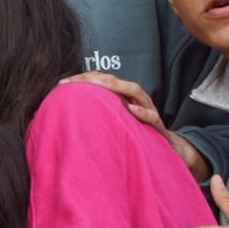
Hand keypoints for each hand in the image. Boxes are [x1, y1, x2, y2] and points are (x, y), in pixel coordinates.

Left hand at [64, 73, 209, 180]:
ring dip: (115, 86)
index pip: (102, 80)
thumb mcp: (114, 122)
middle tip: (71, 82)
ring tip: (97, 85)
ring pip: (133, 90)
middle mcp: (135, 98)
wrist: (166, 149)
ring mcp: (148, 108)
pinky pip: (151, 116)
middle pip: (113, 81)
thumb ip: (98, 115)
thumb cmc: (134, 134)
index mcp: (122, 96)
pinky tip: (132, 110)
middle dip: (92, 79)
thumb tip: (67, 115)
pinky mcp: (158, 124)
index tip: (62, 83)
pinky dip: (142, 112)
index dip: (83, 79)